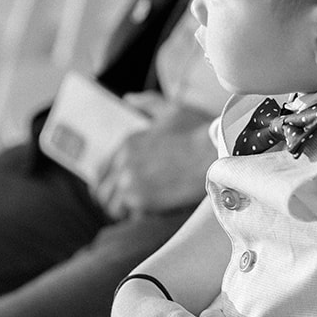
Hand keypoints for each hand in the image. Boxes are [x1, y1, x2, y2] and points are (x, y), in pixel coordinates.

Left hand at [91, 103, 215, 218]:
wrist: (214, 154)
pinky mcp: (141, 201)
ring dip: (124, 211)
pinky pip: (131, 217)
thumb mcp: (172, 110)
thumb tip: (129, 98)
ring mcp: (129, 182)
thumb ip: (148, 103)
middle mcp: (122, 162)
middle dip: (113, 199)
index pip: (101, 170)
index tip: (119, 189)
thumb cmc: (199, 132)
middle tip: (129, 204)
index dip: (108, 182)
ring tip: (141, 211)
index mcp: (127, 142)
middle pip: (101, 191)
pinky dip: (140, 217)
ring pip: (112, 207)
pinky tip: (155, 213)